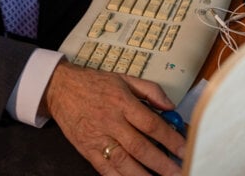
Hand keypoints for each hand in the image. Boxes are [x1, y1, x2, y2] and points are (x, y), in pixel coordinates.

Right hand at [43, 61, 184, 175]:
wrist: (60, 88)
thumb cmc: (94, 83)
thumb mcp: (125, 78)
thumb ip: (150, 90)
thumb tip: (171, 106)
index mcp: (122, 102)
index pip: (151, 124)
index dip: (170, 139)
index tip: (184, 149)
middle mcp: (111, 121)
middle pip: (140, 147)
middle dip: (162, 163)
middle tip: (179, 172)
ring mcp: (98, 138)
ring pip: (124, 162)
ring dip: (144, 175)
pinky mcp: (87, 149)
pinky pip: (105, 169)